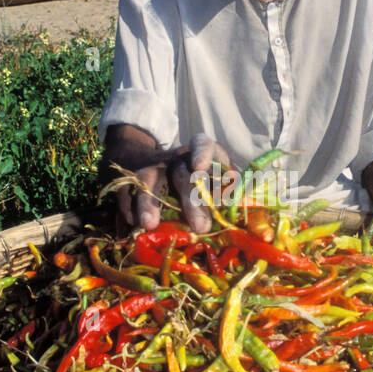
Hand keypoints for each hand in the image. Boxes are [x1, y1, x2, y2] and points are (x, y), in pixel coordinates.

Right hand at [118, 133, 237, 233]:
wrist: (140, 157)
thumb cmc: (192, 178)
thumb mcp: (213, 178)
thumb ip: (229, 194)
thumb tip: (246, 219)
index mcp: (197, 153)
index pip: (202, 144)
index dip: (203, 153)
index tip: (200, 167)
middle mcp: (174, 158)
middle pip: (180, 173)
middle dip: (190, 200)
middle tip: (201, 227)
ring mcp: (149, 167)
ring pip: (148, 179)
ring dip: (148, 202)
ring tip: (149, 224)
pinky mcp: (129, 178)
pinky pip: (126, 191)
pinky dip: (128, 207)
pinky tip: (133, 224)